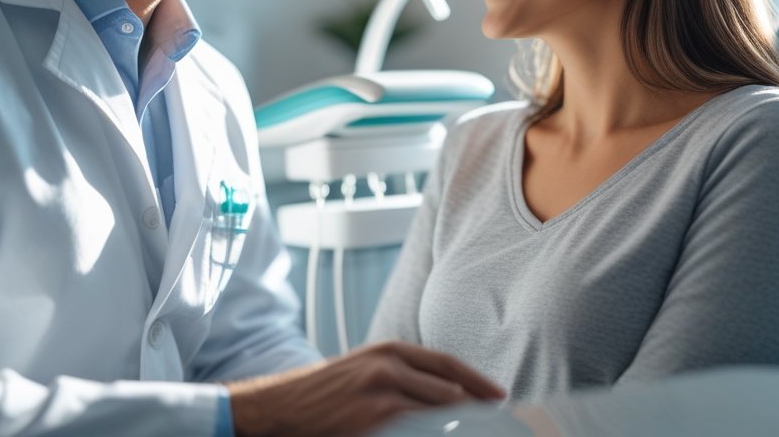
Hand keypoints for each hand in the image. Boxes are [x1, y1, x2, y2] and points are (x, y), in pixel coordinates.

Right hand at [225, 340, 504, 436]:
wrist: (280, 407)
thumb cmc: (323, 393)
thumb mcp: (364, 370)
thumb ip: (400, 375)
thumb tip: (444, 393)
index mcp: (389, 350)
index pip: (447, 362)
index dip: (477, 379)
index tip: (498, 395)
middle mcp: (388, 365)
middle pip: (448, 387)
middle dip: (473, 407)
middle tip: (496, 421)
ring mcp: (380, 393)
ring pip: (435, 410)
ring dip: (456, 424)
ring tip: (475, 431)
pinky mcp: (371, 419)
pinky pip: (414, 429)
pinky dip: (430, 432)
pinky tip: (439, 435)